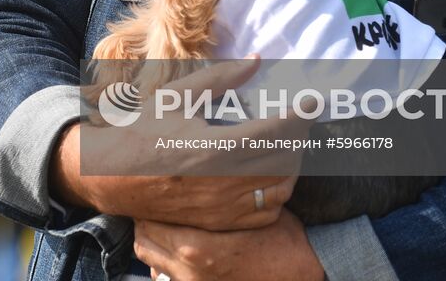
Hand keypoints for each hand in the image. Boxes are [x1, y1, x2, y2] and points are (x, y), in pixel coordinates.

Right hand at [51, 56, 302, 230]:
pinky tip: (272, 174)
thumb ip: (222, 77)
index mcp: (215, 146)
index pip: (276, 131)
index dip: (301, 115)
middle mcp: (223, 182)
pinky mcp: (220, 222)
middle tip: (300, 118)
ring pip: (280, 189)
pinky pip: (266, 213)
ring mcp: (223, 207)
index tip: (314, 101)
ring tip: (289, 143)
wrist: (113, 175)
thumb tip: (257, 61)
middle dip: (300, 137)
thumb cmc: (144, 129)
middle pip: (285, 160)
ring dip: (293, 164)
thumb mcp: (179, 95)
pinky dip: (278, 193)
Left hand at [134, 207, 324, 280]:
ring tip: (164, 222)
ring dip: (153, 241)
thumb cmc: (280, 239)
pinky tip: (177, 247)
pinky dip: (164, 262)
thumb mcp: (249, 213)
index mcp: (196, 248)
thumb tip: (193, 175)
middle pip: (144, 241)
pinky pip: (166, 277)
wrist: (301, 275)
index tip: (154, 188)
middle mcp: (188, 270)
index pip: (149, 221)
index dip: (148, 202)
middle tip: (155, 202)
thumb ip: (216, 200)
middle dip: (146, 220)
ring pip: (151, 260)